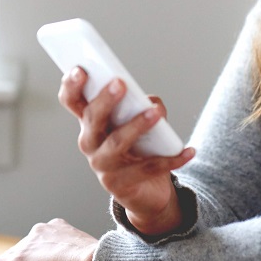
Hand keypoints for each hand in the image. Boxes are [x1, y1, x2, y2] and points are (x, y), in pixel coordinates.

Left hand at [0, 218, 96, 260]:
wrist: (89, 260)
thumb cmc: (91, 258)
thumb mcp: (82, 247)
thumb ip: (73, 250)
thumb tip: (77, 258)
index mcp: (56, 225)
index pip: (41, 239)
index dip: (41, 251)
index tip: (43, 259)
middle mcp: (39, 230)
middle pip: (26, 246)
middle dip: (28, 258)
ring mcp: (28, 244)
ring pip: (14, 255)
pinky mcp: (18, 259)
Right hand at [59, 67, 195, 235]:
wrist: (144, 190)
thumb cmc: (138, 146)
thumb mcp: (136, 121)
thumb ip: (141, 105)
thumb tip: (150, 102)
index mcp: (89, 122)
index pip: (72, 101)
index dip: (71, 85)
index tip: (80, 70)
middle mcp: (90, 143)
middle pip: (92, 119)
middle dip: (105, 100)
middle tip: (120, 83)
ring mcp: (103, 166)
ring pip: (117, 143)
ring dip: (136, 125)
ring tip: (155, 113)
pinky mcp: (121, 185)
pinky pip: (149, 168)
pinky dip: (172, 159)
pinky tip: (189, 150)